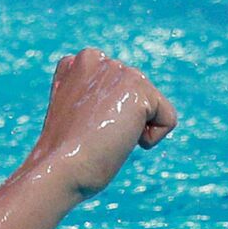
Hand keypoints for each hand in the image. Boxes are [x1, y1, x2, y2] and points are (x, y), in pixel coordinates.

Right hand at [26, 48, 177, 198]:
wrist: (59, 170)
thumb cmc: (64, 154)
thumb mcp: (74, 113)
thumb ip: (95, 94)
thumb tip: (118, 100)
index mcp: (78, 62)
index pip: (121, 88)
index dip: (108, 116)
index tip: (81, 128)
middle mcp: (97, 58)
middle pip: (140, 95)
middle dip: (124, 121)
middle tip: (93, 135)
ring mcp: (118, 70)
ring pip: (154, 106)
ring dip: (135, 130)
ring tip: (105, 137)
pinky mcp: (138, 89)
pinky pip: (168, 119)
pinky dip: (151, 139)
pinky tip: (121, 140)